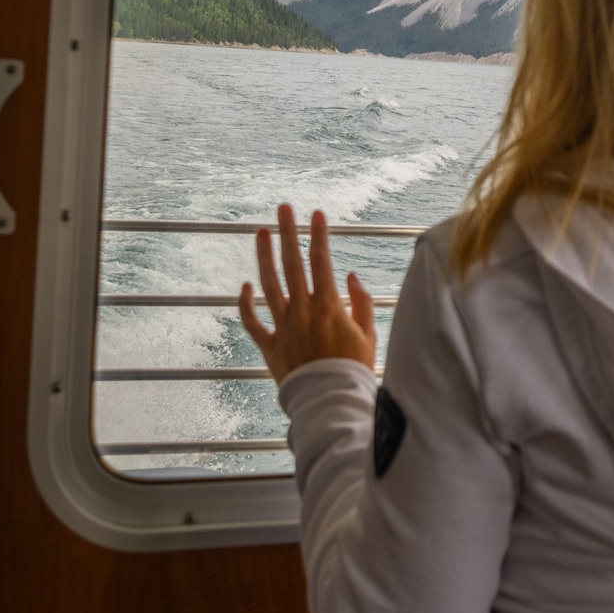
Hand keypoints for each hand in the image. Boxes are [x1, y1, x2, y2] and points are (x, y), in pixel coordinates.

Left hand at [239, 204, 376, 383]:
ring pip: (268, 285)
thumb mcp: (369, 334)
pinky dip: (246, 303)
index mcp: (329, 306)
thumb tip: (350, 276)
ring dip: (263, 257)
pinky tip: (244, 286)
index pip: (321, 260)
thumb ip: (361, 302)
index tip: (317, 213)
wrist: (332, 403)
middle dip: (288, 232)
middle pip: (292, 264)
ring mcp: (284, 327)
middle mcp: (303, 311)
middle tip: (283, 209)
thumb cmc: (355, 369)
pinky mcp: (270, 346)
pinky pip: (252, 322)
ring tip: (260, 233)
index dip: (318, 234)